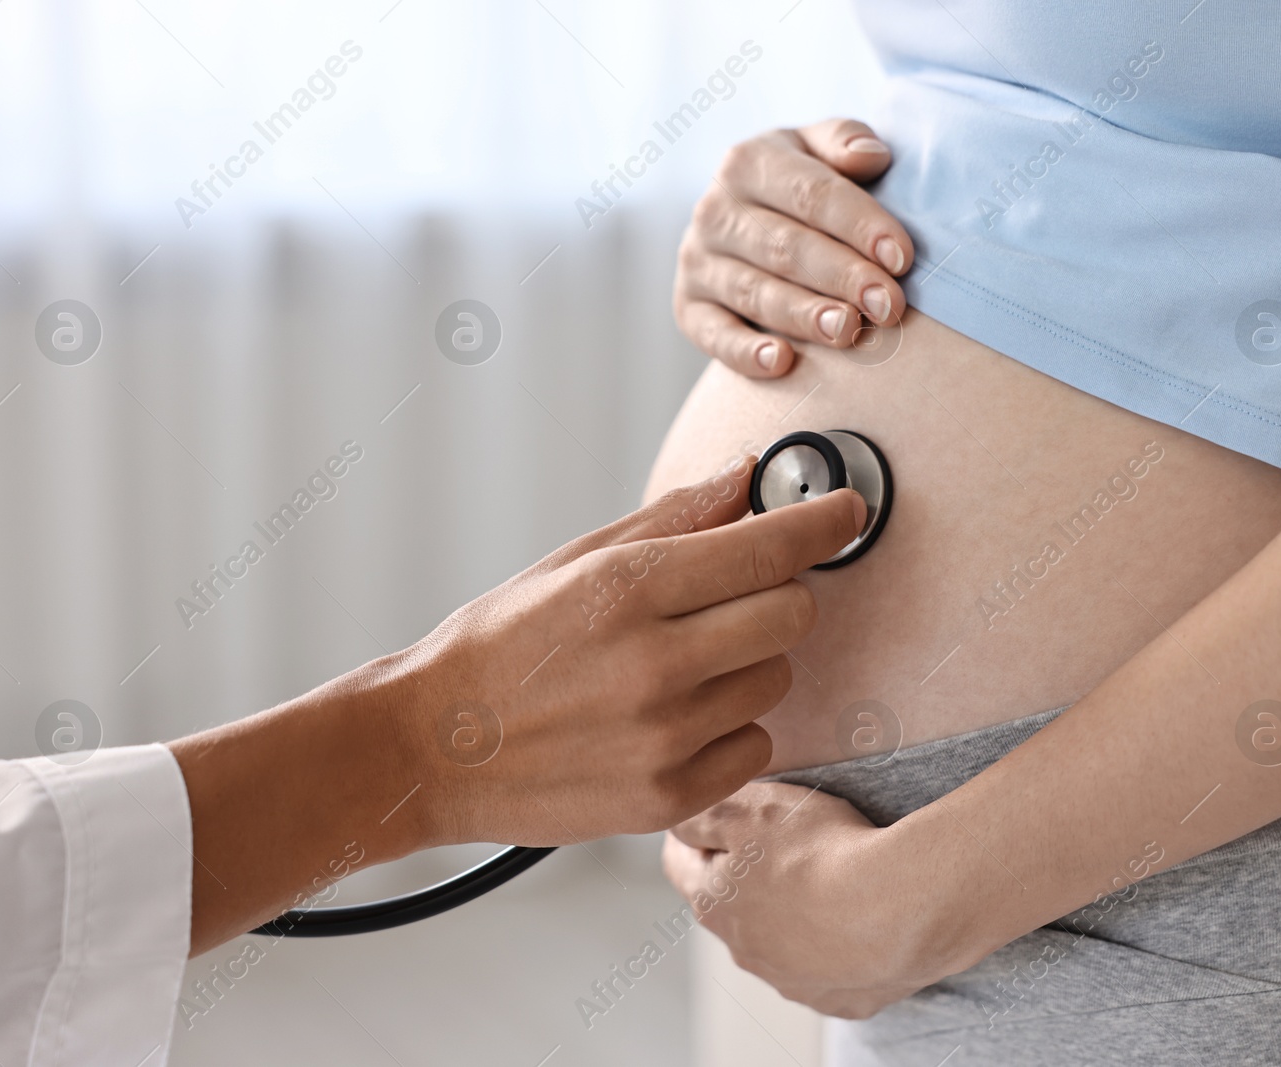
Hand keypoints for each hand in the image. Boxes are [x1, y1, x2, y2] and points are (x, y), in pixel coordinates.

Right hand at [173, 457, 866, 951]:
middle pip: (792, 614)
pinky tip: (676, 716)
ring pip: (775, 680)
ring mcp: (665, 738)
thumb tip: (747, 480)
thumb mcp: (574, 562)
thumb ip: (672, 520)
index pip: (766, 547)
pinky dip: (731, 726)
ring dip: (749, 662)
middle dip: (781, 594)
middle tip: (740, 595)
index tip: (847, 510)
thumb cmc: (500, 646)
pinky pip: (755, 745)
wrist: (432, 748)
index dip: (823, 522)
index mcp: (628, 590)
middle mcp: (654, 664)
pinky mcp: (667, 797)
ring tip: (684, 664)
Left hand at [663, 781, 937, 1017]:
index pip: (678, 865)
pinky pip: (828, 968)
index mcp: (715, 904)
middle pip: (729, 907)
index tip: (696, 821)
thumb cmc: (822, 852)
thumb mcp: (750, 809)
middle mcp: (745, 952)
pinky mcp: (839, 998)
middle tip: (769, 843)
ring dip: (788, 914)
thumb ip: (702, 814)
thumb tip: (675, 822)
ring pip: (777, 942)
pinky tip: (856, 918)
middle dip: (740, 877)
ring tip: (821, 880)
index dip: (685, 837)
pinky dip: (834, 943)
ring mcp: (792, 981)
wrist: (900, 908)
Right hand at [674, 119, 913, 378]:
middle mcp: (714, 211)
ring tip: (848, 331)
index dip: (859, 225)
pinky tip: (781, 362)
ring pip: (755, 292)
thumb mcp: (817, 151)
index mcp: (747, 162)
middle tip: (887, 305)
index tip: (901, 258)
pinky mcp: (688, 308)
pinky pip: (714, 335)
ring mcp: (697, 262)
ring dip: (804, 315)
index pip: (811, 194)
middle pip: (785, 246)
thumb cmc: (798, 187)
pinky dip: (744, 351)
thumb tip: (871, 157)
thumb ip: (843, 142)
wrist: (742, 222)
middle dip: (841, 277)